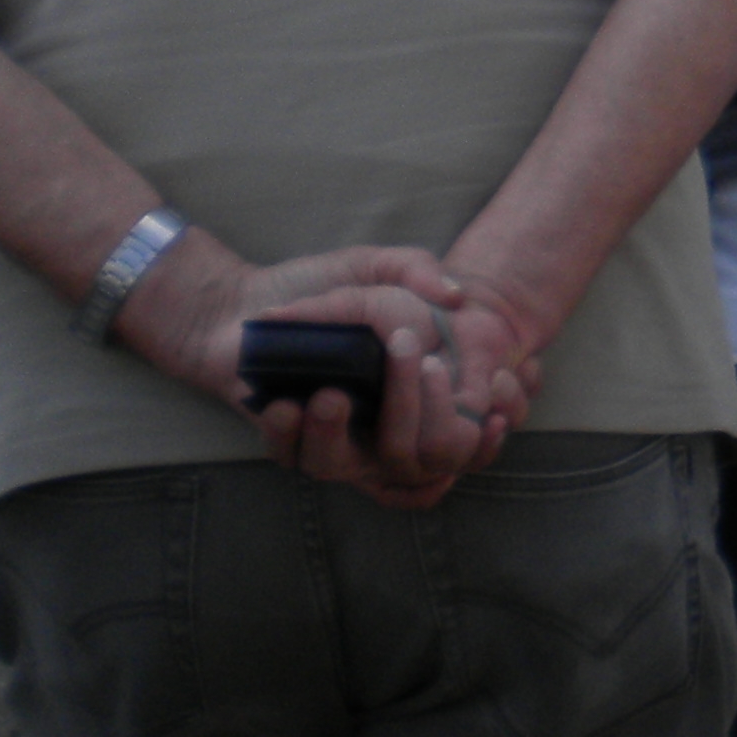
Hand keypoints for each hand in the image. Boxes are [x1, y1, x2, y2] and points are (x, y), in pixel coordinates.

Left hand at [113, 239, 536, 506]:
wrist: (248, 302)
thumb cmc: (319, 285)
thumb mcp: (375, 266)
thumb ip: (415, 268)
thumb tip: (455, 297)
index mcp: (417, 390)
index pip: (468, 437)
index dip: (485, 435)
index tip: (488, 404)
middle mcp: (385, 425)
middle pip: (423, 461)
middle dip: (421, 418)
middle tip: (417, 368)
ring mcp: (341, 438)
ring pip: (354, 470)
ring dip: (341, 436)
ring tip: (330, 397)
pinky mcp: (291, 442)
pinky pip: (296, 459)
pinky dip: (290, 436)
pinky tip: (284, 406)